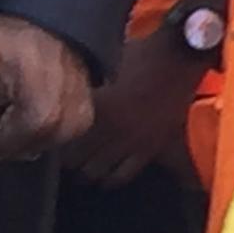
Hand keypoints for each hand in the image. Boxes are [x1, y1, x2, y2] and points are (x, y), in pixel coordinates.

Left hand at [0, 16, 95, 163]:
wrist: (63, 23)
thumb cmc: (22, 35)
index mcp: (35, 118)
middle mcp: (59, 130)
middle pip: (8, 153)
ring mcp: (74, 129)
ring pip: (27, 148)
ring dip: (16, 130)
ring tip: (16, 97)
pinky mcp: (82, 124)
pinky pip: (47, 139)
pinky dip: (35, 126)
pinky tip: (33, 100)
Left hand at [65, 33, 206, 186]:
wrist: (183, 56)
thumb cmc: (144, 53)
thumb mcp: (106, 66)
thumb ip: (90, 89)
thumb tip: (70, 99)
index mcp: (97, 105)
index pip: (65, 133)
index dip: (55, 137)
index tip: (50, 138)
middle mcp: (111, 127)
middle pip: (75, 157)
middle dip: (67, 157)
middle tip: (64, 157)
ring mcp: (131, 141)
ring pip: (96, 171)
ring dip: (86, 171)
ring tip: (82, 169)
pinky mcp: (151, 149)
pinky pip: (123, 174)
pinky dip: (111, 179)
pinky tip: (105, 177)